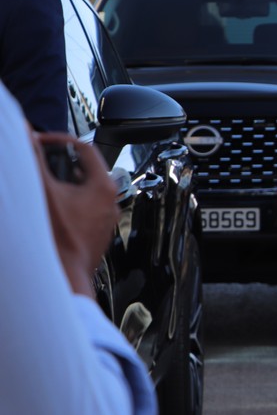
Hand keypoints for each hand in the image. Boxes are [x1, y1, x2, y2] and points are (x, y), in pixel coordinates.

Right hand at [33, 132, 117, 296]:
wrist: (64, 278)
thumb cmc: (58, 240)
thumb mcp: (43, 193)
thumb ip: (35, 161)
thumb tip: (28, 136)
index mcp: (103, 186)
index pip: (85, 148)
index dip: (60, 140)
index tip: (41, 141)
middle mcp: (110, 201)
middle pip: (85, 168)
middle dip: (60, 163)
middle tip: (40, 163)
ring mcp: (106, 217)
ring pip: (84, 189)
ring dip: (63, 184)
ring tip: (43, 187)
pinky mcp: (98, 231)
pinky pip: (84, 208)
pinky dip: (67, 202)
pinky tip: (51, 209)